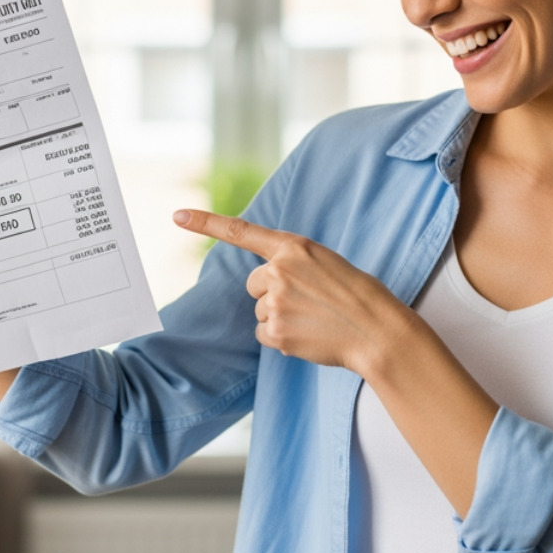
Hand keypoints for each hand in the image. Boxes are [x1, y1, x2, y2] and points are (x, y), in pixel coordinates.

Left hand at [173, 209, 417, 376]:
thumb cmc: (356, 295)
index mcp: (294, 247)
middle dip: (272, 294)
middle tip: (308, 301)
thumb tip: (266, 286)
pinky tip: (308, 334)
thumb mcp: (325, 263)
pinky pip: (265, 335)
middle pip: (254, 285)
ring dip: (281, 317)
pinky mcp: (277, 332)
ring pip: (260, 312)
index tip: (177, 215)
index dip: (205, 223)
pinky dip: (282, 338)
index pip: (241, 231)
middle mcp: (279, 271)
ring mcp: (276, 302)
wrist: (376, 329)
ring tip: (314, 318)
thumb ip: (292, 265)